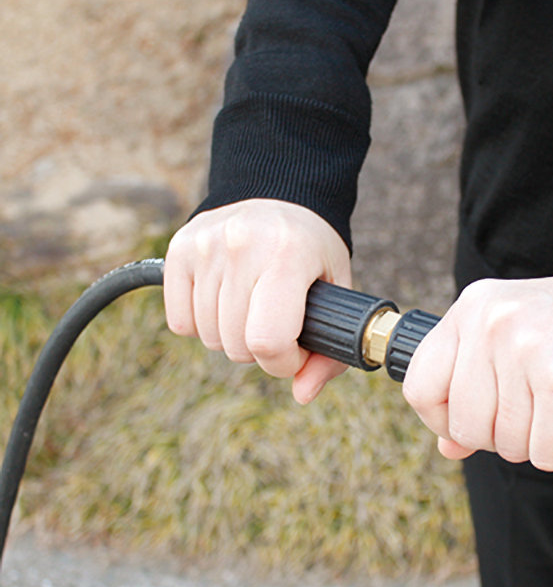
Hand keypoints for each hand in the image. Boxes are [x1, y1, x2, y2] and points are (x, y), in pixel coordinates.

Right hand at [163, 198, 351, 403]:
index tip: (296, 351)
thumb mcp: (338, 292)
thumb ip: (330, 353)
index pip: (268, 340)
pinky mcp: (180, 249)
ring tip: (253, 308)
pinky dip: (202, 325)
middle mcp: (242, 245)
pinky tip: (225, 301)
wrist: (281, 192)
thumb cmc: (313, 252)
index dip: (284, 363)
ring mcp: (206, 245)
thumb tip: (302, 394)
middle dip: (261, 351)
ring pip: (208, 337)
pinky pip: (180, 322)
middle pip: (235, 346)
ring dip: (232, 338)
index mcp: (289, 255)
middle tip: (277, 325)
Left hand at [402, 272, 552, 470]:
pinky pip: (545, 453)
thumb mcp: (514, 340)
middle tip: (534, 414)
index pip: (419, 386)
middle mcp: (491, 325)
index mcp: (472, 309)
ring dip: (538, 440)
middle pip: (463, 426)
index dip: (441, 421)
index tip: (467, 426)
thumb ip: (472, 388)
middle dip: (499, 436)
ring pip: (505, 444)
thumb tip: (446, 447)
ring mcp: (525, 351)